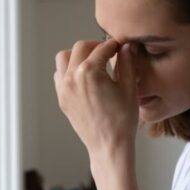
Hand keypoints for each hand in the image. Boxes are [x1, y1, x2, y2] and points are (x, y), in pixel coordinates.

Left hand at [54, 38, 138, 158]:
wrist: (109, 145)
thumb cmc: (122, 120)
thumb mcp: (129, 88)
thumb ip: (127, 62)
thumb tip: (127, 46)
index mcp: (89, 72)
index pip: (102, 48)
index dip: (114, 44)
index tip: (121, 45)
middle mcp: (72, 77)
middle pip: (81, 47)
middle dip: (96, 46)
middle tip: (109, 51)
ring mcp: (64, 88)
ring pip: (64, 57)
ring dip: (78, 54)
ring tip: (94, 61)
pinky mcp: (62, 98)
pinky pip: (59, 75)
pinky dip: (69, 69)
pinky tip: (85, 76)